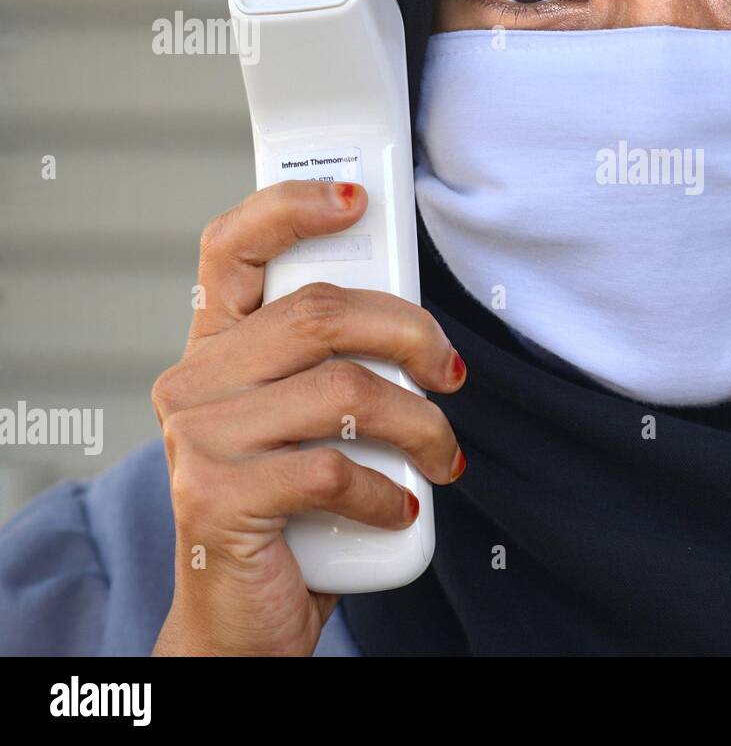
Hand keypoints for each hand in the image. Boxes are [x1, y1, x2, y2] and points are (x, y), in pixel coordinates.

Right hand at [150, 181, 465, 655]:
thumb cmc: (292, 510)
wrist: (246, 616)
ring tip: (440, 456)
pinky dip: (389, 489)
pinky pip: (333, 468)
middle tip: (451, 373)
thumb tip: (415, 326)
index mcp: (216, 350)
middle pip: (319, 313)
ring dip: (420, 425)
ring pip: (343, 391)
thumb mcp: (310, 423)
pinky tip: (400, 506)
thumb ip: (334, 365)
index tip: (356, 198)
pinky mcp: (217, 496)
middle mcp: (194, 383)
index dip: (291, 207)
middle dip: (412, 334)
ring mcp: (198, 438)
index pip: (230, 248)